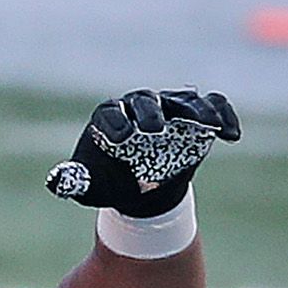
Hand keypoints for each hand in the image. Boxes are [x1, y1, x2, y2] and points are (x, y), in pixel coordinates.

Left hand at [48, 89, 240, 218]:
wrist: (140, 187)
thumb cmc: (111, 181)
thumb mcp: (88, 186)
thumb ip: (73, 181)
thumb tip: (56, 182)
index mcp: (108, 117)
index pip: (110, 113)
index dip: (115, 124)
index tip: (120, 140)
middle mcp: (139, 107)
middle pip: (144, 101)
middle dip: (150, 113)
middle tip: (154, 131)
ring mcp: (169, 110)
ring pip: (183, 100)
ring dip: (195, 111)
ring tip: (208, 127)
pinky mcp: (195, 120)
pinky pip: (213, 106)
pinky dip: (223, 115)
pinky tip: (230, 136)